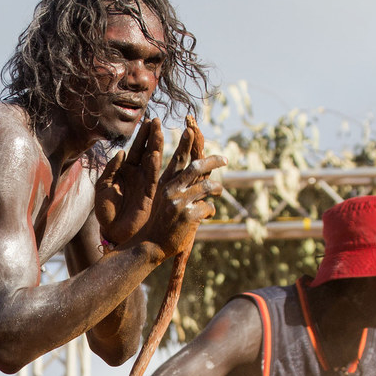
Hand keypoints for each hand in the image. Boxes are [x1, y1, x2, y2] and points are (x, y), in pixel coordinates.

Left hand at [95, 119, 163, 246]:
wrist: (110, 231)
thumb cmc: (105, 210)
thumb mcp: (102, 186)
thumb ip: (110, 169)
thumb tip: (121, 152)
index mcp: (126, 170)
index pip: (136, 149)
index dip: (141, 135)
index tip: (147, 120)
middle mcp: (138, 174)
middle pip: (147, 151)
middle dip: (152, 136)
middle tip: (156, 120)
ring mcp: (145, 184)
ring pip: (152, 162)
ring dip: (155, 147)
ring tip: (158, 132)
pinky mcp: (148, 195)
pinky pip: (152, 178)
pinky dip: (153, 166)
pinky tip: (155, 155)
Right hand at [135, 117, 223, 262]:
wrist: (151, 245)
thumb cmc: (161, 222)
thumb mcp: (164, 200)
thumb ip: (179, 186)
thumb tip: (200, 174)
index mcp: (165, 184)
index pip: (177, 160)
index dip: (185, 144)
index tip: (191, 130)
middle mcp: (171, 190)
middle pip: (196, 167)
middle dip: (213, 160)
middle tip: (225, 159)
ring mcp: (179, 202)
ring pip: (207, 187)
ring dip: (216, 188)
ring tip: (218, 191)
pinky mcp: (188, 216)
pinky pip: (208, 207)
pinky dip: (210, 210)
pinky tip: (206, 215)